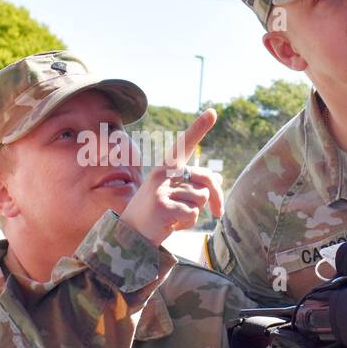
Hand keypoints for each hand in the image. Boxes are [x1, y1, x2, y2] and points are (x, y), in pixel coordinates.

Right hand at [120, 109, 223, 246]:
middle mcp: (163, 174)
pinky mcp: (163, 208)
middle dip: (217, 197)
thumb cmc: (155, 214)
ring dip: (193, 213)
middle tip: (218, 213)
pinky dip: (186, 224)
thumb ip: (192, 185)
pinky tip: (170, 225)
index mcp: (165, 168)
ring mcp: (161, 190)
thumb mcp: (173, 195)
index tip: (213, 111)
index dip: (199, 127)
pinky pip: (192, 214)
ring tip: (174, 218)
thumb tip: (216, 180)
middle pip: (206, 179)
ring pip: (200, 199)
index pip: (184, 144)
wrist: (128, 236)